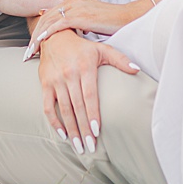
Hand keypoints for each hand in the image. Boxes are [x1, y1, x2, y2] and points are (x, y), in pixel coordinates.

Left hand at [27, 0, 137, 54]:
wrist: (127, 16)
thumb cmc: (110, 20)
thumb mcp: (88, 19)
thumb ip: (76, 22)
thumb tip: (68, 33)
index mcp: (70, 1)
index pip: (47, 14)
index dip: (37, 28)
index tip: (30, 44)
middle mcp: (69, 1)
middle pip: (43, 17)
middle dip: (32, 34)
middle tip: (26, 51)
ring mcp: (73, 7)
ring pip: (47, 21)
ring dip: (36, 37)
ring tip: (29, 51)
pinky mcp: (78, 15)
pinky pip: (57, 25)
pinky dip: (46, 33)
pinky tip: (40, 42)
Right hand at [35, 31, 139, 154]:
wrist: (54, 36)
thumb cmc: (82, 47)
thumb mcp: (102, 49)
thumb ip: (120, 59)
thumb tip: (137, 69)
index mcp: (84, 68)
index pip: (89, 96)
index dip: (93, 114)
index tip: (97, 132)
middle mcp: (69, 74)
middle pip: (77, 107)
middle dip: (83, 129)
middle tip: (90, 147)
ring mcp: (55, 80)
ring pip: (64, 109)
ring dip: (71, 130)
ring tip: (78, 146)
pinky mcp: (45, 83)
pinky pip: (48, 105)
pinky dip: (54, 121)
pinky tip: (62, 134)